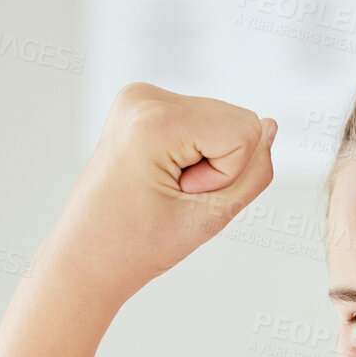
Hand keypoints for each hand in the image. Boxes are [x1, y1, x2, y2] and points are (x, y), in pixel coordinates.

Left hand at [35, 82, 277, 303]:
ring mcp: (138, 97)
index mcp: (154, 120)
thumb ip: (254, 174)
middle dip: (216, 166)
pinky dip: (191, 154)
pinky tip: (159, 177)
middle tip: (171, 196)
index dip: (225, 176)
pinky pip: (199, 122)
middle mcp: (143, 97)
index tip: (181, 197)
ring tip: (163, 189)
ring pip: (220, 122)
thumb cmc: (135, 248)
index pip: (244, 132)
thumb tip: (270, 126)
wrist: (85, 259)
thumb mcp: (209, 220)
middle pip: (234, 121)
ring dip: (204, 161)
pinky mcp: (140, 106)